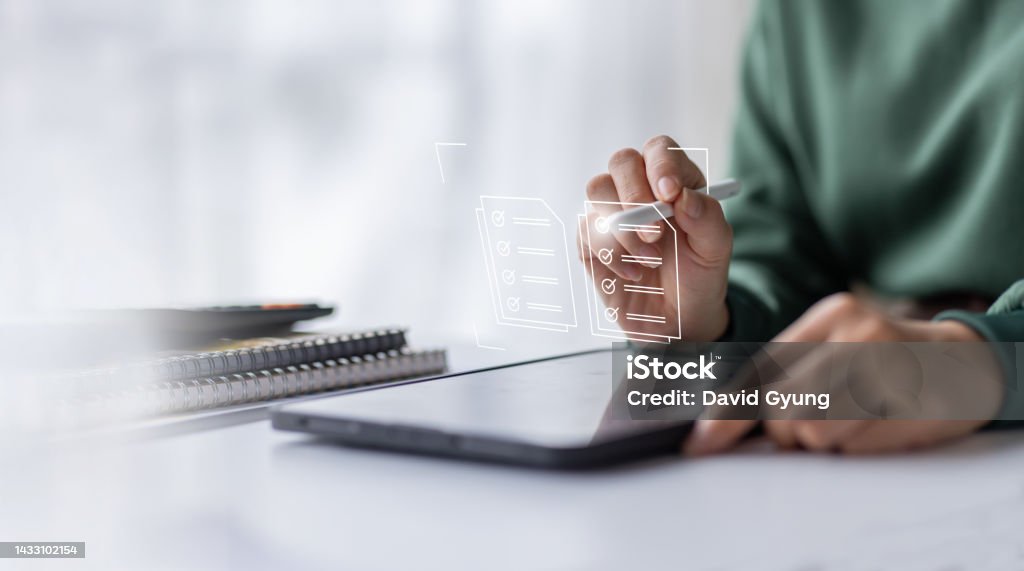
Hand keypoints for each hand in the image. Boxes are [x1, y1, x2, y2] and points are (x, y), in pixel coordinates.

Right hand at [578, 135, 732, 340]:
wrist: (678, 318)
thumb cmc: (698, 276)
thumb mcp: (715, 250)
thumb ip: (708, 219)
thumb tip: (683, 197)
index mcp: (673, 180)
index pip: (659, 150)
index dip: (661, 164)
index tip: (669, 193)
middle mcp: (638, 188)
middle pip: (621, 162)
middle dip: (635, 197)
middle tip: (655, 234)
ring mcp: (610, 211)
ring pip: (597, 192)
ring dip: (624, 229)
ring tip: (650, 260)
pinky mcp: (591, 239)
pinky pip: (587, 231)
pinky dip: (611, 255)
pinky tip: (634, 275)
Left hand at [684, 293, 1004, 454]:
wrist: (967, 359)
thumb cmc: (888, 355)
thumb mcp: (838, 342)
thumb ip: (789, 371)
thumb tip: (725, 424)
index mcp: (830, 315)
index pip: (761, 369)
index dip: (726, 412)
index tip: (700, 443)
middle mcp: (856, 335)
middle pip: (779, 408)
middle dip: (786, 430)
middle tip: (819, 418)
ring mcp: (886, 371)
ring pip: (811, 433)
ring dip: (822, 440)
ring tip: (853, 417)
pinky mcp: (909, 407)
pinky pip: (851, 448)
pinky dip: (855, 447)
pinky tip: (877, 423)